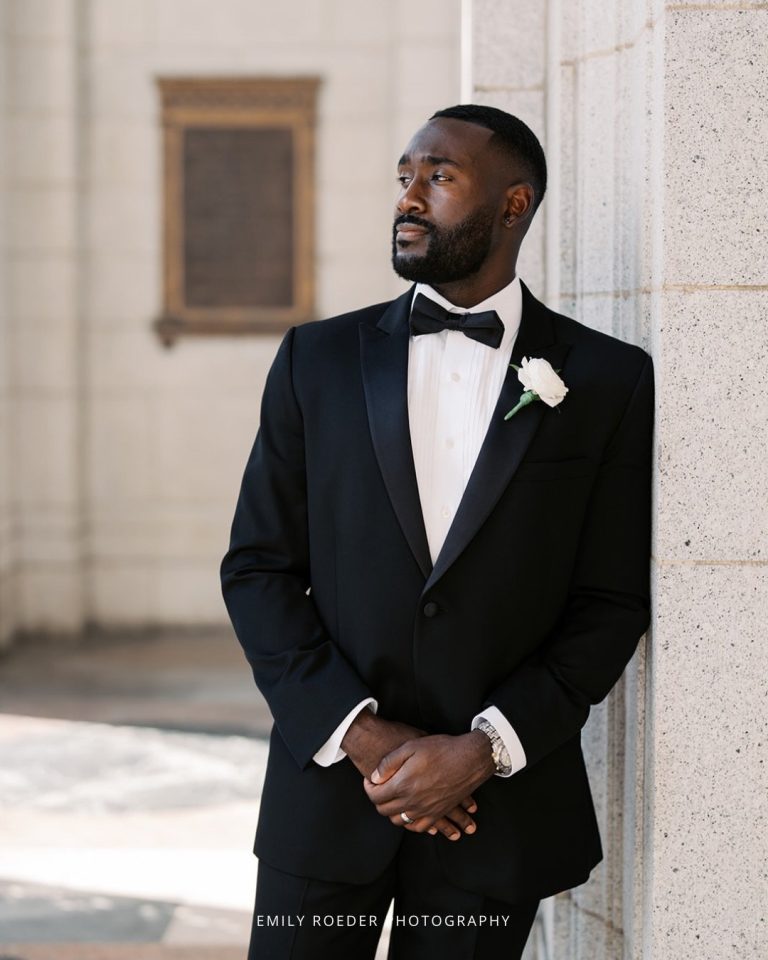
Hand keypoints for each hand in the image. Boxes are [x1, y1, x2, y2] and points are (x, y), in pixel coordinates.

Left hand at [363, 731, 494, 835]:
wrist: (470, 759)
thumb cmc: (441, 749)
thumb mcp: (411, 746)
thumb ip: (389, 763)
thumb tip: (374, 777)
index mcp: (403, 785)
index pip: (375, 796)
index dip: (369, 788)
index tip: (370, 780)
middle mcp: (413, 802)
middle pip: (385, 810)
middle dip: (378, 800)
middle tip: (379, 788)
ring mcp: (426, 810)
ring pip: (399, 821)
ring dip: (392, 812)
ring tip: (393, 798)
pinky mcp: (438, 813)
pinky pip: (418, 827)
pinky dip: (410, 823)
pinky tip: (409, 812)